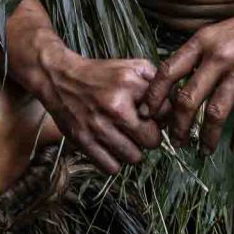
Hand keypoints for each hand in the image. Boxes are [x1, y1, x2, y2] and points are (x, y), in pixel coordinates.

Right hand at [34, 49, 160, 174]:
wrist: (60, 80)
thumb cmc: (100, 75)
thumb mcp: (131, 66)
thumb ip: (156, 80)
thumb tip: (174, 103)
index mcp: (129, 85)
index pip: (166, 112)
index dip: (163, 116)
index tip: (154, 115)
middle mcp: (115, 107)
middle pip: (153, 140)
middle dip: (149, 136)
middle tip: (139, 129)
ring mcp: (99, 127)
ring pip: (134, 158)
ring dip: (132, 150)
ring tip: (124, 137)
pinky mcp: (84, 142)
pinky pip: (112, 167)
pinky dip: (114, 161)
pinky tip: (111, 147)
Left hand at [146, 0, 233, 151]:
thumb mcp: (220, 32)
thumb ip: (201, 53)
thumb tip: (180, 80)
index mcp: (202, 41)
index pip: (168, 71)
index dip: (154, 95)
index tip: (146, 113)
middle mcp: (217, 55)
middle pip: (187, 98)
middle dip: (178, 125)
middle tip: (177, 141)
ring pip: (215, 112)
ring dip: (207, 136)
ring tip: (205, 149)